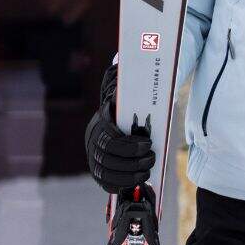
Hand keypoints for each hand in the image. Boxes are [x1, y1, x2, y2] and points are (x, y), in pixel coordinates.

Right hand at [84, 61, 154, 194]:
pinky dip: (123, 184)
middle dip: (134, 161)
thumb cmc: (127, 107)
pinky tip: (138, 180)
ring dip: (131, 174)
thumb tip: (125, 60)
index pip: (111, 139)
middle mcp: (93, 143)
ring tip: (148, 169)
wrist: (113, 122)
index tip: (147, 143)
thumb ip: (127, 84)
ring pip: (108, 173)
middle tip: (151, 157)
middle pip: (110, 158)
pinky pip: (107, 183)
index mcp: (100, 125)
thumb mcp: (128, 94)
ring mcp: (93, 159)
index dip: (130, 145)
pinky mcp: (98, 172)